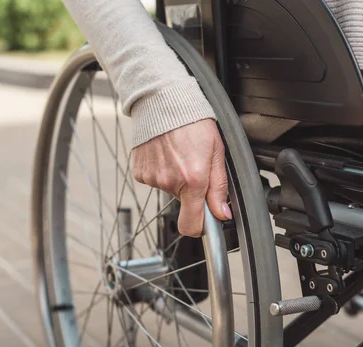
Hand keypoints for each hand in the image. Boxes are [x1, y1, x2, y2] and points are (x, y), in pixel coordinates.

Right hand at [132, 119, 231, 236]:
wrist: (163, 102)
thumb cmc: (193, 122)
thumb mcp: (217, 152)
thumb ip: (219, 187)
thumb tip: (222, 214)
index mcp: (193, 180)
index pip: (192, 226)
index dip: (201, 228)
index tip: (207, 221)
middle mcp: (170, 182)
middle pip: (184, 203)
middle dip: (191, 191)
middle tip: (195, 165)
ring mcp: (153, 178)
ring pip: (170, 190)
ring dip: (176, 178)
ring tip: (179, 154)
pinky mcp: (140, 172)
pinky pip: (156, 180)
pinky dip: (162, 171)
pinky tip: (166, 154)